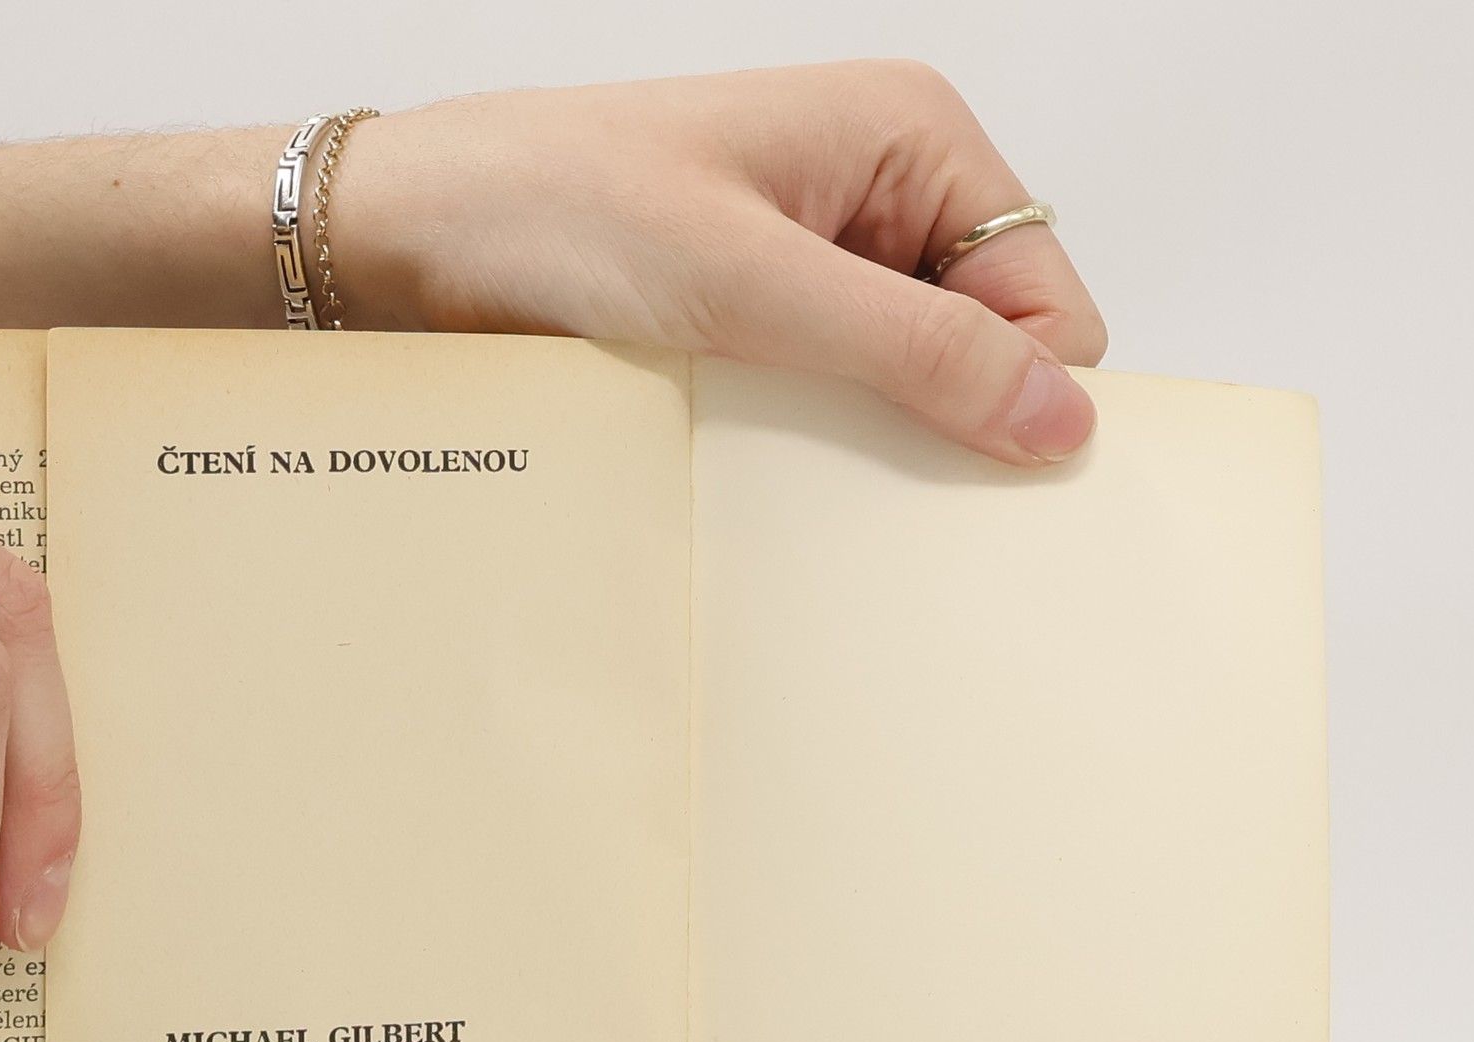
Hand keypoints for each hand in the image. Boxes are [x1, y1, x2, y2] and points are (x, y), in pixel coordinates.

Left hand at [343, 63, 1107, 463]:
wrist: (417, 235)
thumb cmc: (558, 208)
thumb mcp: (749, 285)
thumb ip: (911, 350)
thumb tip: (1056, 415)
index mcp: (909, 137)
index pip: (1044, 292)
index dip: (1025, 388)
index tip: (977, 471)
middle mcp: (878, 193)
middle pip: (984, 342)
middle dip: (945, 416)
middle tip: (864, 471)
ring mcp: (818, 260)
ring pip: (906, 383)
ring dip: (868, 436)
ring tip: (788, 451)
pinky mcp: (761, 318)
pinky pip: (832, 400)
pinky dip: (812, 440)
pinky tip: (760, 455)